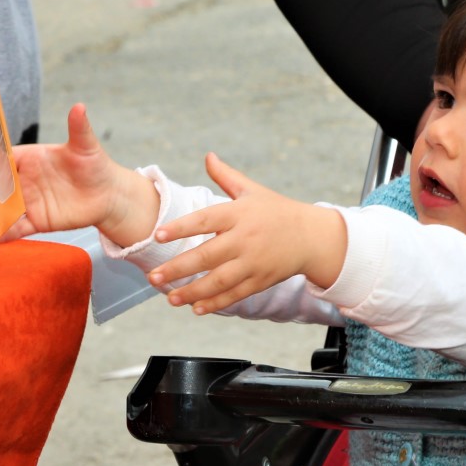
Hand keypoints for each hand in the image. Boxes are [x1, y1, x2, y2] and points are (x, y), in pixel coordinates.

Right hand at [5, 103, 159, 243]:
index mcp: (29, 159)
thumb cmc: (94, 165)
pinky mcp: (36, 221)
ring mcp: (28, 202)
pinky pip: (15, 229)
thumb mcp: (86, 146)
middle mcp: (24, 181)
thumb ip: (79, 129)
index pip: (1, 158)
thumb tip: (79, 107)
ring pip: (1, 209)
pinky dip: (2, 235)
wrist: (107, 195)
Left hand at [147, 153, 345, 313]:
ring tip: (170, 298)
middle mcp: (245, 239)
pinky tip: (196, 309)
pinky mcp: (260, 281)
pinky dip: (216, 303)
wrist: (312, 236)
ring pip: (219, 281)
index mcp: (239, 214)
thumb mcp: (252, 190)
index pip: (205, 220)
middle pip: (208, 256)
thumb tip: (208, 156)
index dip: (181, 227)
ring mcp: (253, 263)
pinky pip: (235, 294)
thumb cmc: (276, 210)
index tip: (158, 234)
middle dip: (178, 268)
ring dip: (193, 292)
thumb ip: (226, 176)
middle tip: (153, 277)